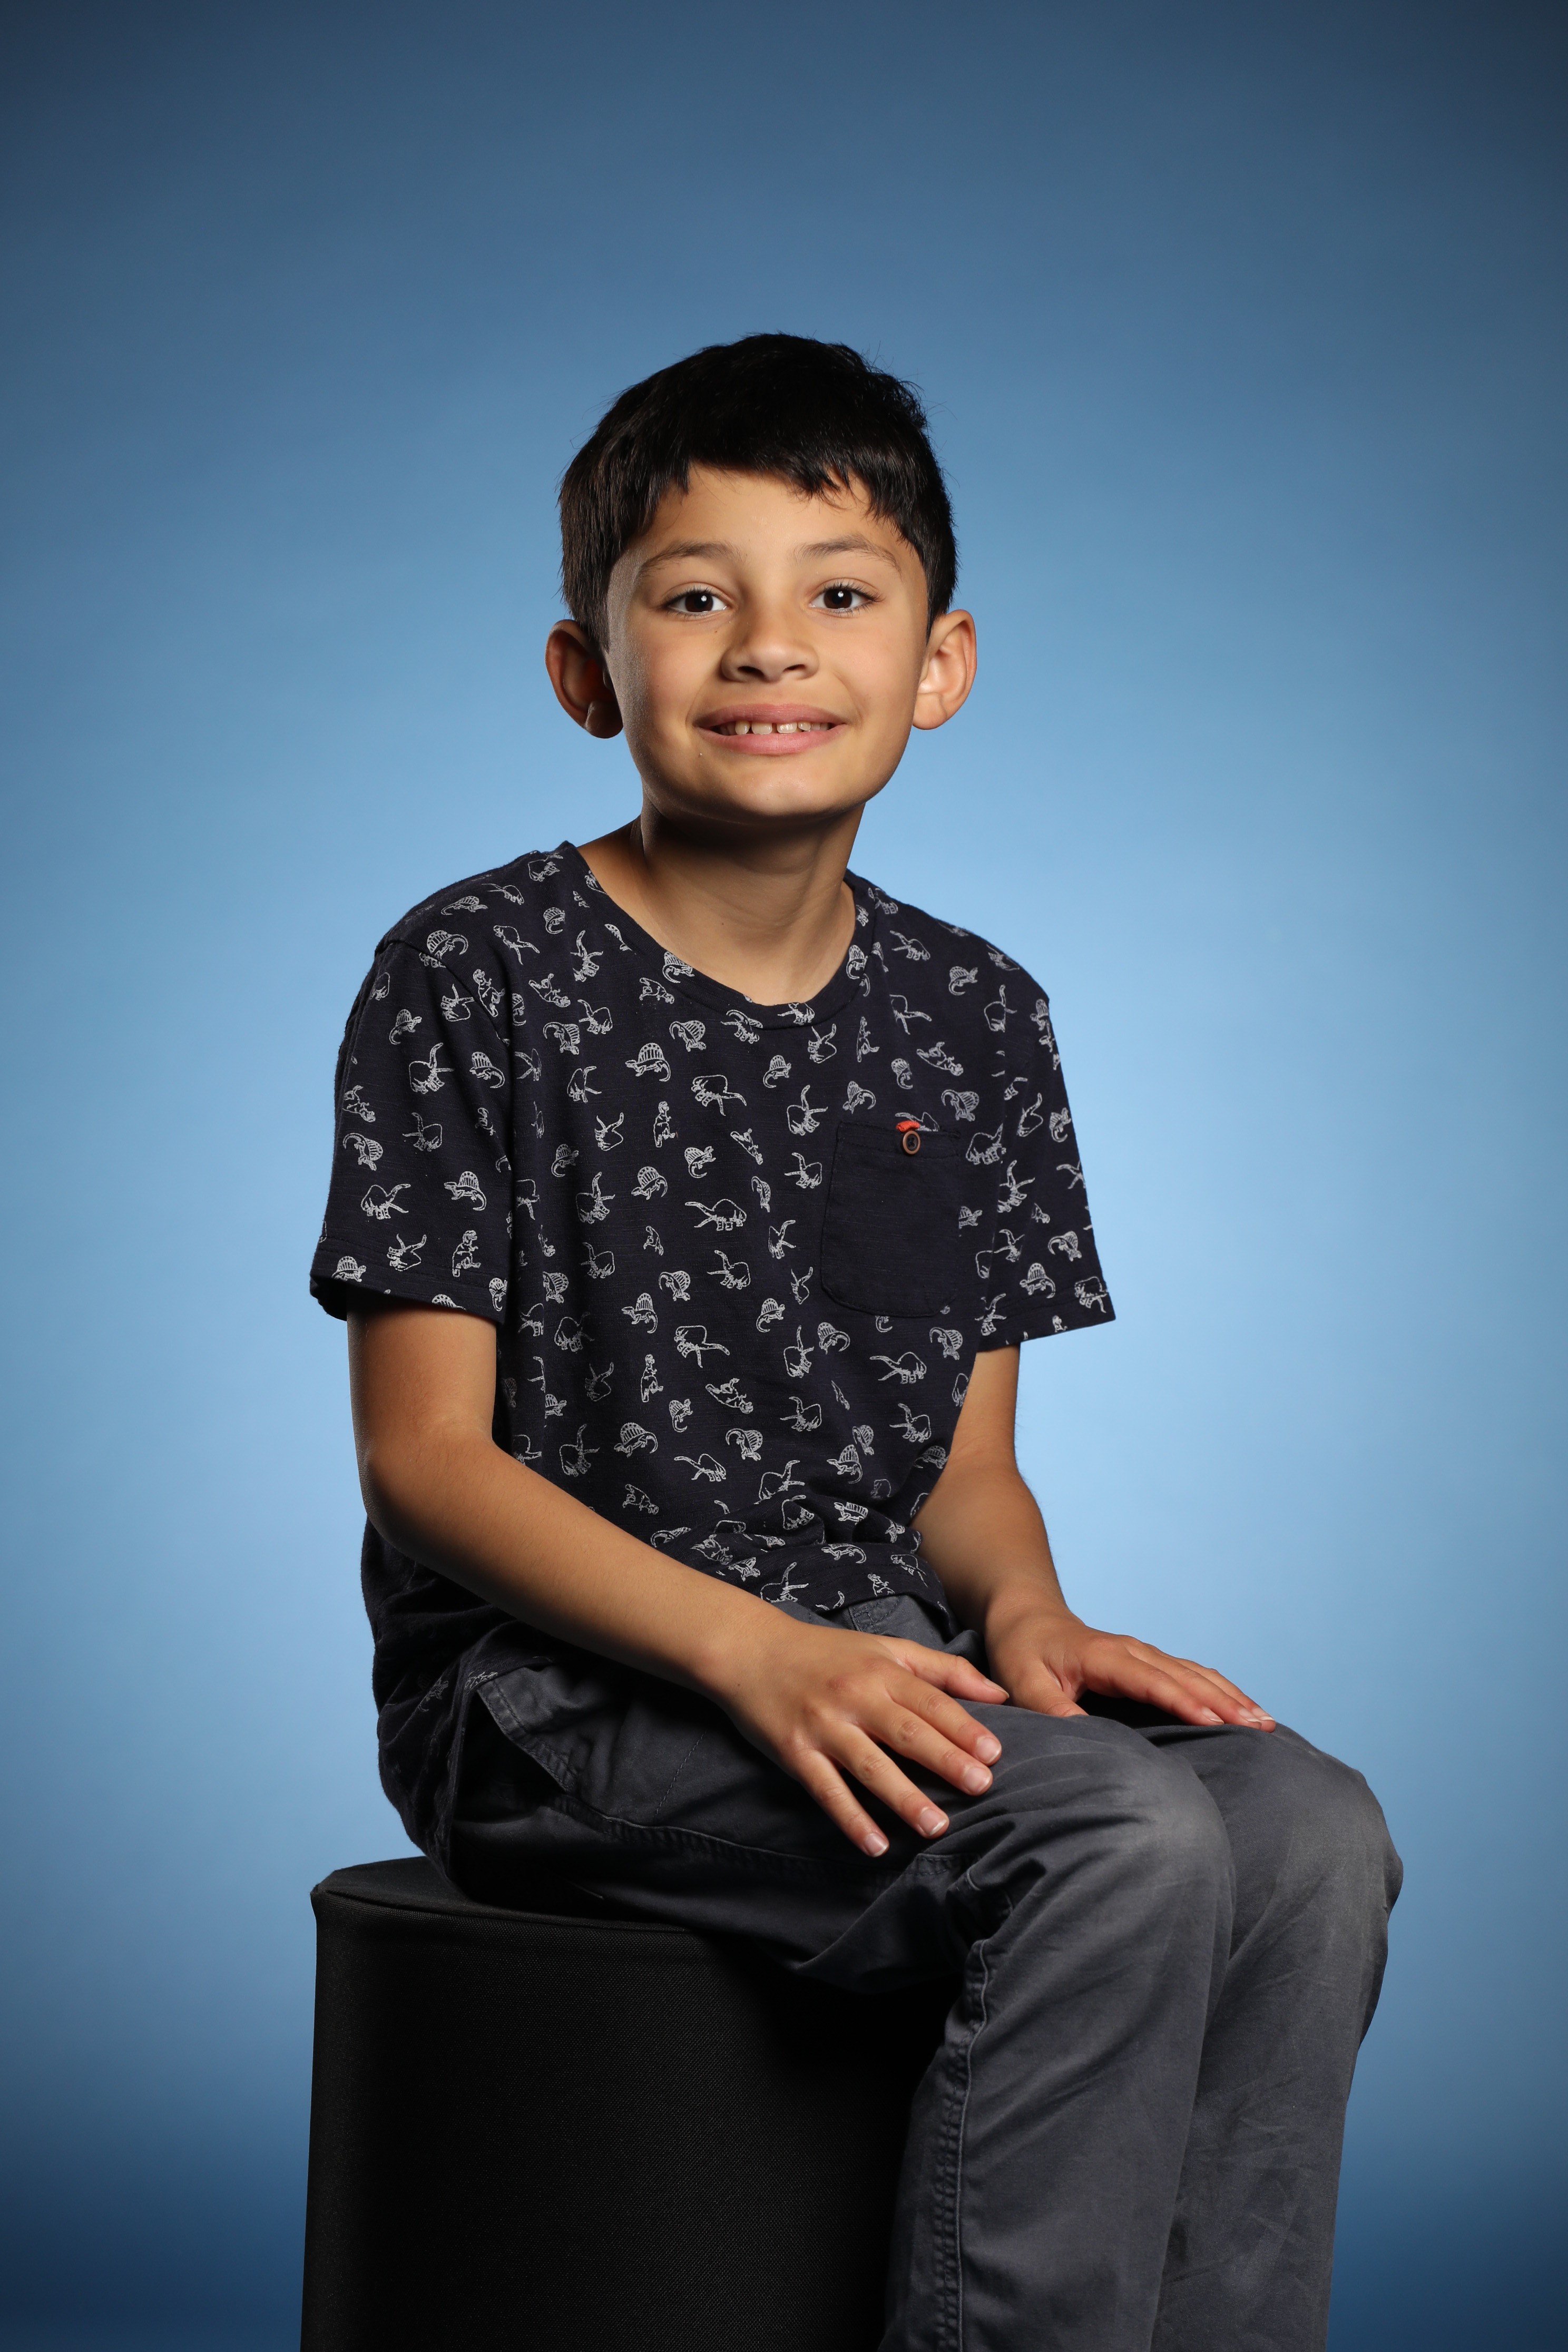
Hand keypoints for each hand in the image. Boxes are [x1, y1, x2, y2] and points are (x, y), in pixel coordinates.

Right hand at [710, 1613, 1010, 1856]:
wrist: (751, 1650)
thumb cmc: (827, 1654)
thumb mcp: (885, 1649)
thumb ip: (943, 1670)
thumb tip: (999, 1695)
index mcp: (881, 1671)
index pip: (930, 1701)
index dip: (963, 1727)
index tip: (994, 1754)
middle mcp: (855, 1697)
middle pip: (907, 1731)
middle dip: (945, 1760)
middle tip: (981, 1787)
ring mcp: (824, 1726)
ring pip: (870, 1766)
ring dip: (904, 1798)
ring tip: (936, 1826)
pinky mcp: (795, 1752)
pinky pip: (827, 1790)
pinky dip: (851, 1818)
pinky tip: (875, 1845)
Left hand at [985, 1595, 1275, 1730]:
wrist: (1026, 1617)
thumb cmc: (1022, 1652)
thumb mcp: (1024, 1682)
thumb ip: (1051, 1709)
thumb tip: (1084, 1738)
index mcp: (1105, 1656)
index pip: (1153, 1681)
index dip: (1185, 1702)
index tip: (1217, 1723)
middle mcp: (1132, 1651)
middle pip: (1186, 1677)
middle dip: (1225, 1701)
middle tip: (1261, 1727)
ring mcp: (1144, 1654)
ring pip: (1195, 1673)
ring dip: (1230, 1696)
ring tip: (1265, 1721)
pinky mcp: (1149, 1662)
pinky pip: (1191, 1674)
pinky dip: (1220, 1690)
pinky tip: (1242, 1708)